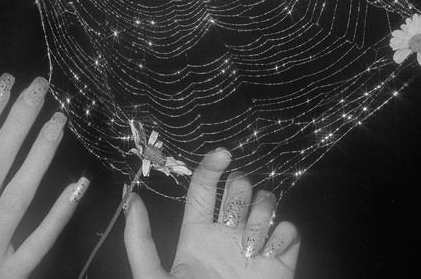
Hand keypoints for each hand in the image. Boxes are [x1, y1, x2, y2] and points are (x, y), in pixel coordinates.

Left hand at [124, 148, 299, 277]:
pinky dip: (283, 235)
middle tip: (235, 216)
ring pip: (267, 203)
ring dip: (261, 215)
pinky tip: (269, 253)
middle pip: (240, 188)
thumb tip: (130, 197)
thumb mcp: (152, 277)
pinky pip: (290, 232)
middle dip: (241, 190)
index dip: (213, 164)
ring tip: (250, 247)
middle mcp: (228, 235)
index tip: (224, 154)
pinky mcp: (281, 263)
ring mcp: (256, 248)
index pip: (205, 186)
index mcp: (197, 233)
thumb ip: (139, 240)